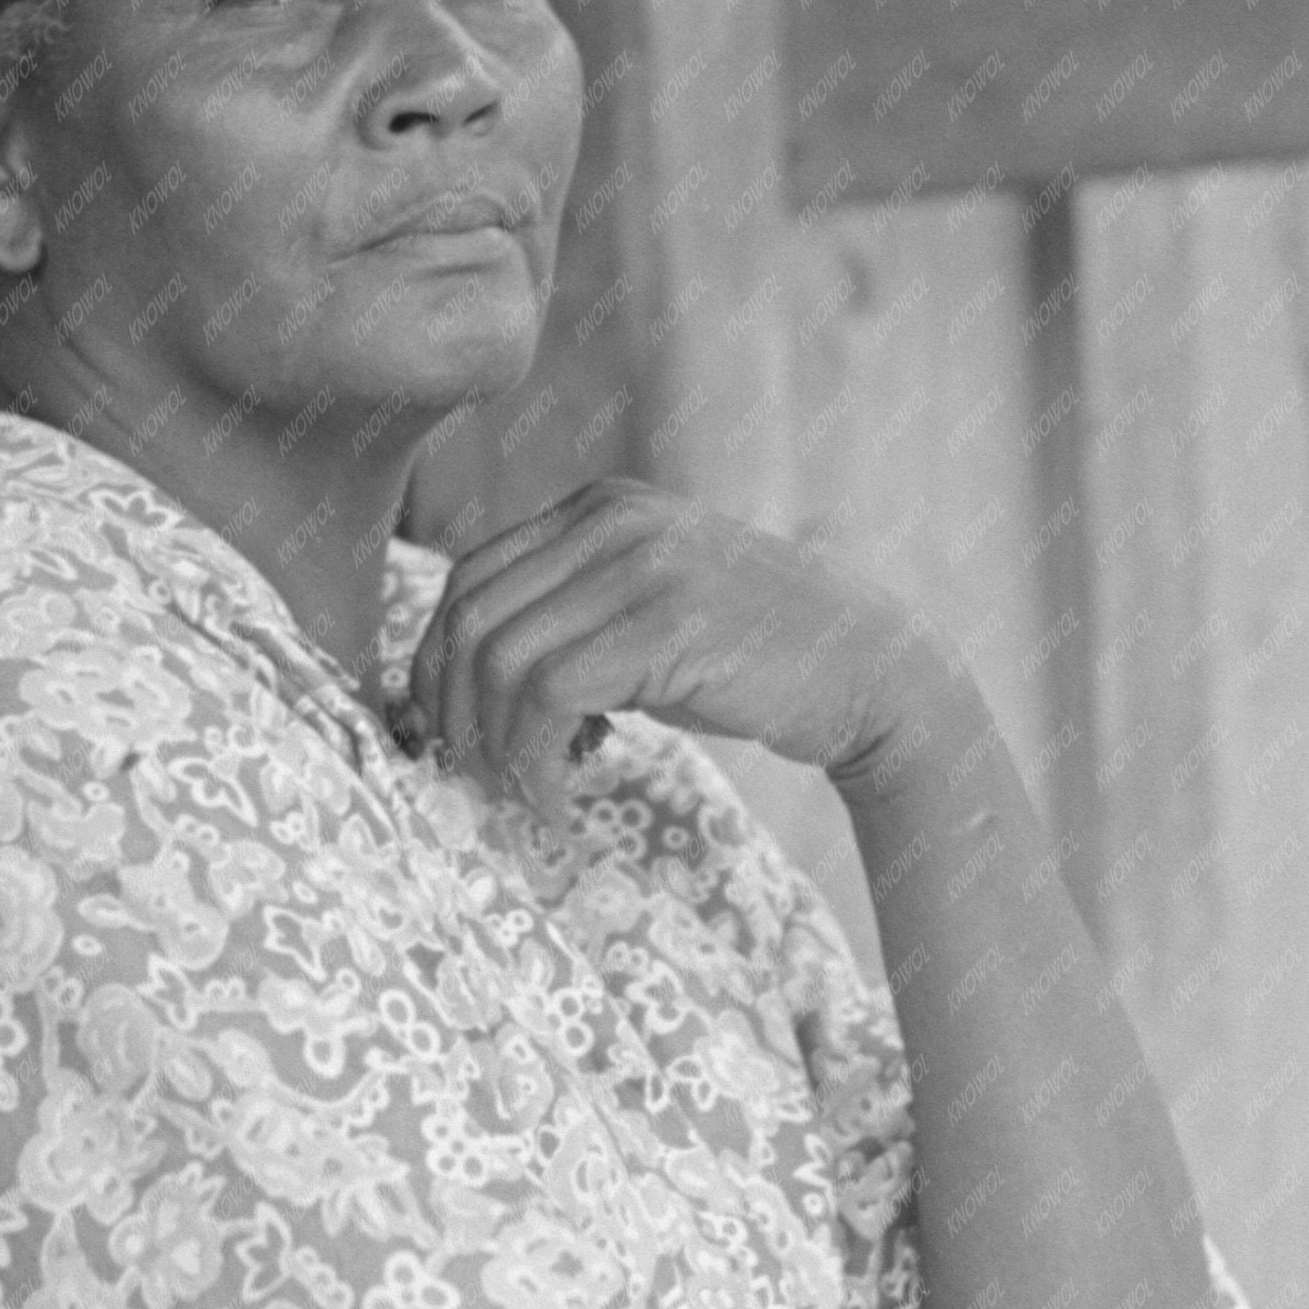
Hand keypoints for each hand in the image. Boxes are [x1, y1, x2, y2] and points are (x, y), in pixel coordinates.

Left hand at [406, 477, 954, 827]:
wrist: (868, 671)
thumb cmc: (749, 659)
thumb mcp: (646, 610)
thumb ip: (567, 618)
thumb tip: (456, 686)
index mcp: (598, 507)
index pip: (470, 578)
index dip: (440, 667)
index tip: (454, 738)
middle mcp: (612, 519)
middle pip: (471, 617)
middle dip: (453, 713)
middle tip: (478, 778)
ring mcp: (641, 564)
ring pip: (502, 661)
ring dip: (495, 748)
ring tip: (525, 795)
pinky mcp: (666, 622)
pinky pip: (549, 696)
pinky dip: (535, 762)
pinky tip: (559, 801)